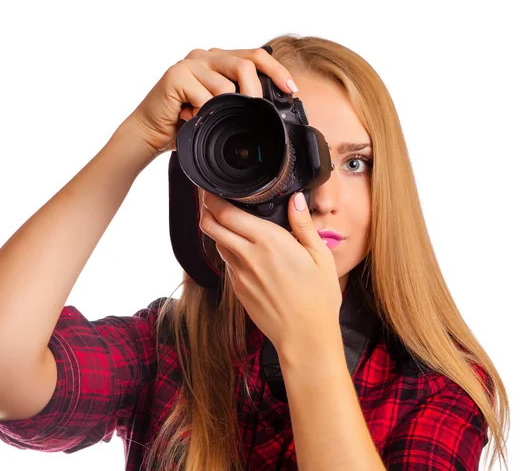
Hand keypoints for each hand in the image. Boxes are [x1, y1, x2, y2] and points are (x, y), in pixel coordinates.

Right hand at [120, 46, 296, 156]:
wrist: (150, 132)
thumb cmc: (185, 122)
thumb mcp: (218, 110)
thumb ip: (237, 101)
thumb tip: (267, 107)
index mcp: (218, 60)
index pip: (254, 56)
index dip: (276, 71)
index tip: (291, 89)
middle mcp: (205, 56)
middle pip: (244, 64)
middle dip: (256, 92)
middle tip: (258, 113)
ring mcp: (190, 64)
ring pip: (225, 85)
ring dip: (223, 110)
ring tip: (208, 119)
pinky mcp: (176, 76)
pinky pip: (204, 97)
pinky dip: (203, 114)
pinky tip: (192, 118)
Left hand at [199, 190, 342, 357]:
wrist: (305, 337)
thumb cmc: (318, 298)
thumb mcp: (321, 256)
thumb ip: (303, 224)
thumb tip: (295, 199)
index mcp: (269, 242)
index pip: (228, 214)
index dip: (213, 199)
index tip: (210, 189)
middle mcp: (248, 256)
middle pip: (213, 227)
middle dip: (206, 210)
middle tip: (208, 200)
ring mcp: (239, 274)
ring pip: (218, 244)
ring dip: (216, 230)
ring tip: (224, 221)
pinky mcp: (238, 289)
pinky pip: (227, 263)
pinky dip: (228, 251)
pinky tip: (241, 250)